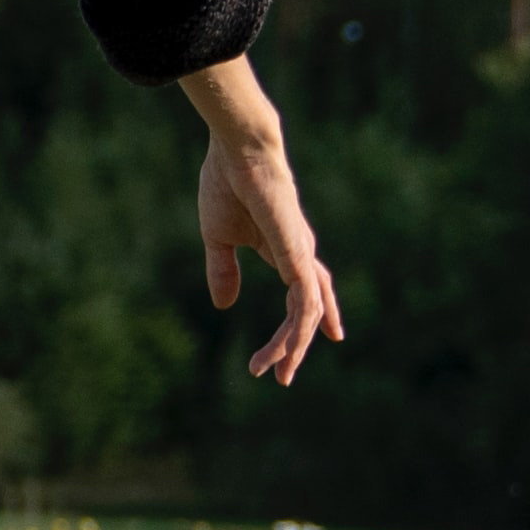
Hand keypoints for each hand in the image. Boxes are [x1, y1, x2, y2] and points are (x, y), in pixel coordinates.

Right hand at [182, 61, 346, 383]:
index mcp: (284, 248)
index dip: (302, 322)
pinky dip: (295, 332)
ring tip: (277, 374)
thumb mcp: (219, 237)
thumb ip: (223, 270)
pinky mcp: (298, 258)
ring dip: (292, 347)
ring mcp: (302, 257)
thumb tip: (225, 305)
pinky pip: (304, 305)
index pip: (302, 293)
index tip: (295, 350)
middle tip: (285, 376)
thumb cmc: (227, 184)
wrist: (239, 153)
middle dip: (300, 343)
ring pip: (307, 314)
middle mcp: (300, 255)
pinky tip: (284, 349)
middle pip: (310, 308)